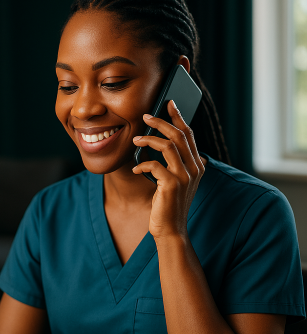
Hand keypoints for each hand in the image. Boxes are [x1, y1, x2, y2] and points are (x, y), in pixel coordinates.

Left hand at [132, 100, 204, 239]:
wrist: (171, 230)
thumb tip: (166, 145)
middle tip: (146, 116)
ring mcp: (185, 176)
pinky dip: (143, 164)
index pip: (189, 134)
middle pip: (179, 135)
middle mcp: (195, 168)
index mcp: (197, 165)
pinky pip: (155, 165)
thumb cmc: (169, 205)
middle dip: (161, 122)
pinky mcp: (172, 185)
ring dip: (149, 139)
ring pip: (168, 145)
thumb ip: (177, 164)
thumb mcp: (177, 182)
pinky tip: (136, 170)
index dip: (178, 117)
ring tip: (136, 139)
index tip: (169, 103)